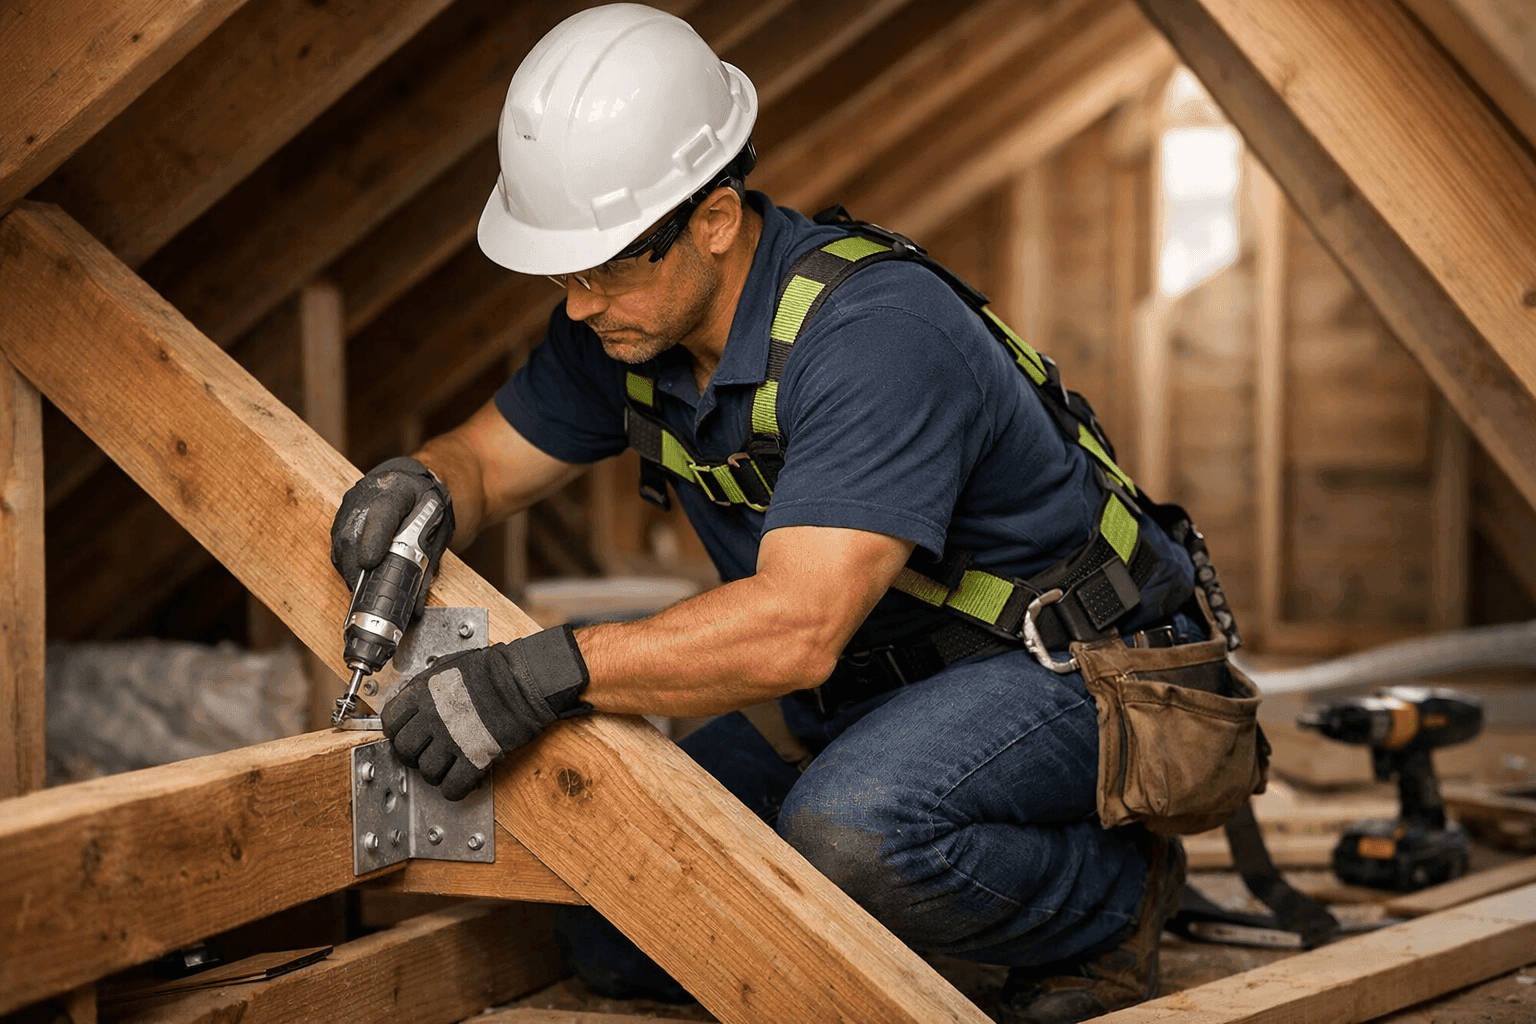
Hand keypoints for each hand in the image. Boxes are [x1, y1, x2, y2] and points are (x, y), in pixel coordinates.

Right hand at [331, 457, 454, 618]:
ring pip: (341, 541)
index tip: (370, 563)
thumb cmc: (426, 506)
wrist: (411, 481)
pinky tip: (358, 576)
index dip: (374, 538)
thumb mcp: (438, 527)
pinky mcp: (341, 515)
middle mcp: (369, 493)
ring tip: (363, 591)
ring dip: (350, 570)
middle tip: (367, 594)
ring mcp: (351, 503)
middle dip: (357, 568)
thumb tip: (415, 605)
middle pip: (354, 532)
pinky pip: (338, 544)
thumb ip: (428, 562)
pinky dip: (346, 564)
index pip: (383, 512)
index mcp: (399, 490)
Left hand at [382, 625, 591, 799]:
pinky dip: (454, 789)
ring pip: (426, 771)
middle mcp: (433, 718)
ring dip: (434, 772)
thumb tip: (413, 698)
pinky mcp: (474, 758)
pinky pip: (452, 787)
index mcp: (424, 693)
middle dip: (412, 754)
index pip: (390, 722)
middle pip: (404, 750)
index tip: (407, 734)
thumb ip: (426, 685)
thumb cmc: (492, 669)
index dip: (397, 731)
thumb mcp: (449, 666)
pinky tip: (461, 780)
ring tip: (447, 765)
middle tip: (424, 752)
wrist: (523, 680)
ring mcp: (453, 740)